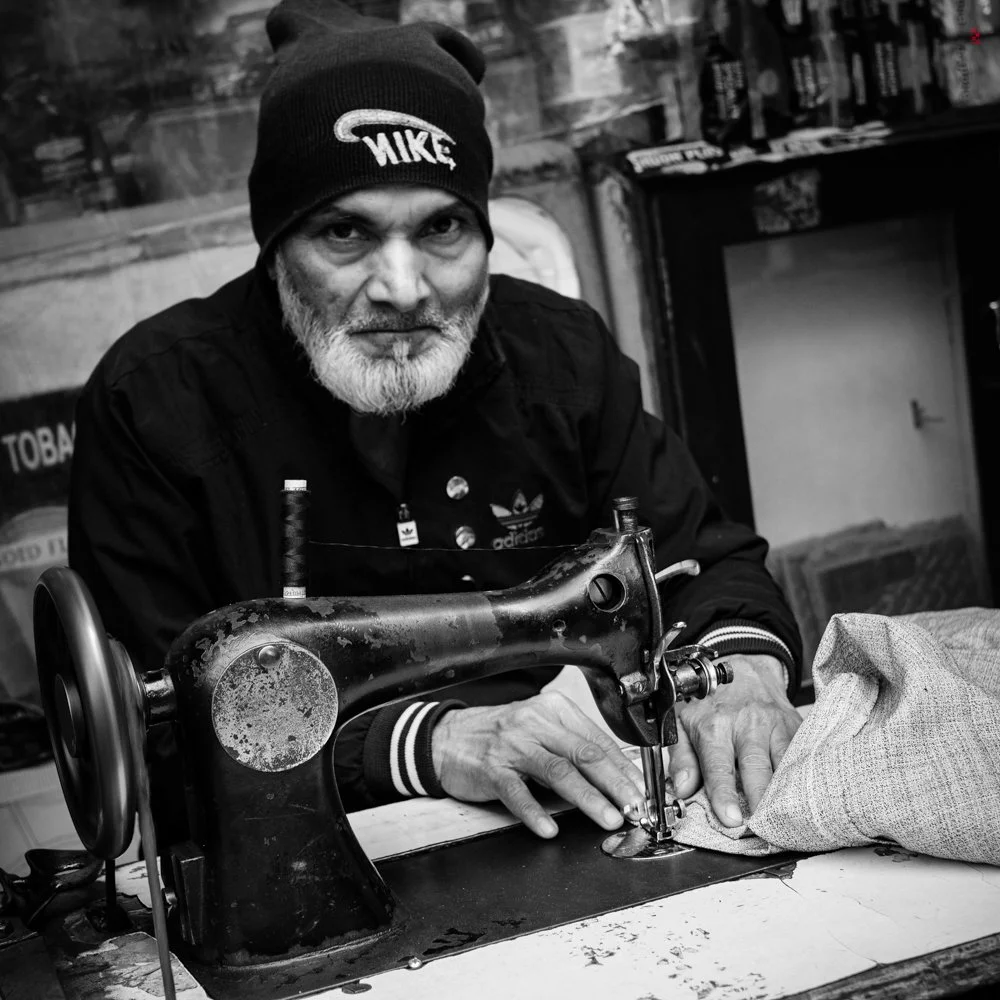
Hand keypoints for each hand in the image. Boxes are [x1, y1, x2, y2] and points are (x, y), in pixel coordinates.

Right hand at [431, 691, 644, 838]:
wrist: (446, 738)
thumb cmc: (501, 736)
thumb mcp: (540, 730)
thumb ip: (573, 748)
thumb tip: (617, 778)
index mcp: (554, 710)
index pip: (599, 741)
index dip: (625, 769)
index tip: (643, 793)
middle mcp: (536, 723)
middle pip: (585, 754)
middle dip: (616, 784)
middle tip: (635, 808)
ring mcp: (512, 745)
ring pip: (558, 772)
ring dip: (587, 798)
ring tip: (608, 819)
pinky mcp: (491, 769)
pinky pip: (516, 793)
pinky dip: (534, 812)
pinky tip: (548, 829)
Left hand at [668, 654, 800, 826]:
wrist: (745, 669)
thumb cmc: (712, 702)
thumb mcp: (684, 722)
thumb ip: (682, 757)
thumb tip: (682, 788)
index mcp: (716, 725)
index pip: (719, 766)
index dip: (724, 794)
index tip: (730, 819)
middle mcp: (748, 724)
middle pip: (757, 768)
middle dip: (760, 800)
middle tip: (761, 827)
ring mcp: (775, 725)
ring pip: (783, 764)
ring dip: (784, 793)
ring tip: (784, 819)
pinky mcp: (795, 728)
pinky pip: (801, 756)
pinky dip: (801, 778)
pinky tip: (802, 797)